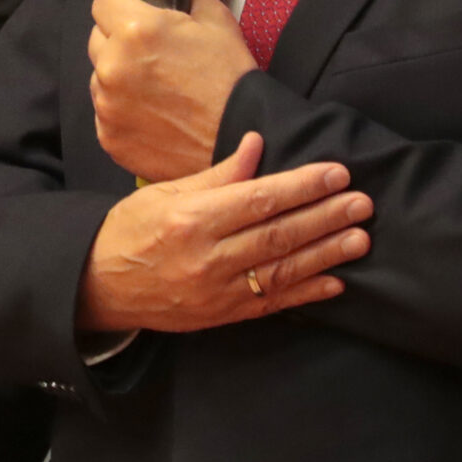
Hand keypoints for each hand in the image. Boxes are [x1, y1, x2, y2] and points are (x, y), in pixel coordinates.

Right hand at [78, 133, 371, 333]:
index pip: (259, 200)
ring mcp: (215, 292)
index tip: (337, 173)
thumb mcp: (165, 193)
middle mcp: (206, 258)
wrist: (99, 285)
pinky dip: (306, 293)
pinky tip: (336, 282)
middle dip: (325, 217)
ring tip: (360, 239)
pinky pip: (271, 304)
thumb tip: (256, 145)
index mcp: (190, 219)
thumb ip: (217, 175)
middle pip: (278, 235)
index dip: (302, 186)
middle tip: (362, 204)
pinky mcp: (221, 316)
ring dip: (326, 254)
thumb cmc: (130, 230)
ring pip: (281, 270)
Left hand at [90, 0, 258, 182]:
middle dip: (119, 41)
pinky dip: (123, 111)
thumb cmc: (230, 80)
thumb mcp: (218, 21)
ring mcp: (107, 105)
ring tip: (157, 89)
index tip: (135, 11)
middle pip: (97, 39)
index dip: (122, 3)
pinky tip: (154, 114)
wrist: (239, 138)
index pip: (103, 1)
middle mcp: (113, 66)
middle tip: (153, 54)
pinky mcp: (109, 136)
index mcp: (135, 31)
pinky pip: (106, 113)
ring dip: (119, 78)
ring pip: (100, 78)